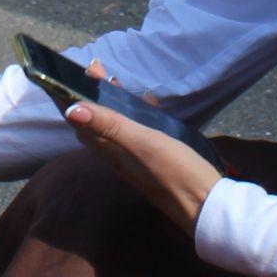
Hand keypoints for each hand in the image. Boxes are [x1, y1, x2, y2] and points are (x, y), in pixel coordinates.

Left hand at [64, 61, 221, 238]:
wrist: (205, 206)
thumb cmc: (176, 171)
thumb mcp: (144, 143)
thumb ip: (110, 126)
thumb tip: (71, 110)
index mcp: (110, 150)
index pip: (80, 121)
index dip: (73, 96)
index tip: (81, 71)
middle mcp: (116, 155)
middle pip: (94, 121)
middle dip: (92, 95)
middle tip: (101, 70)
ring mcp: (133, 159)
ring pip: (113, 126)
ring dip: (112, 103)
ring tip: (120, 82)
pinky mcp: (150, 160)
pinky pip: (133, 132)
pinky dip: (133, 114)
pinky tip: (149, 106)